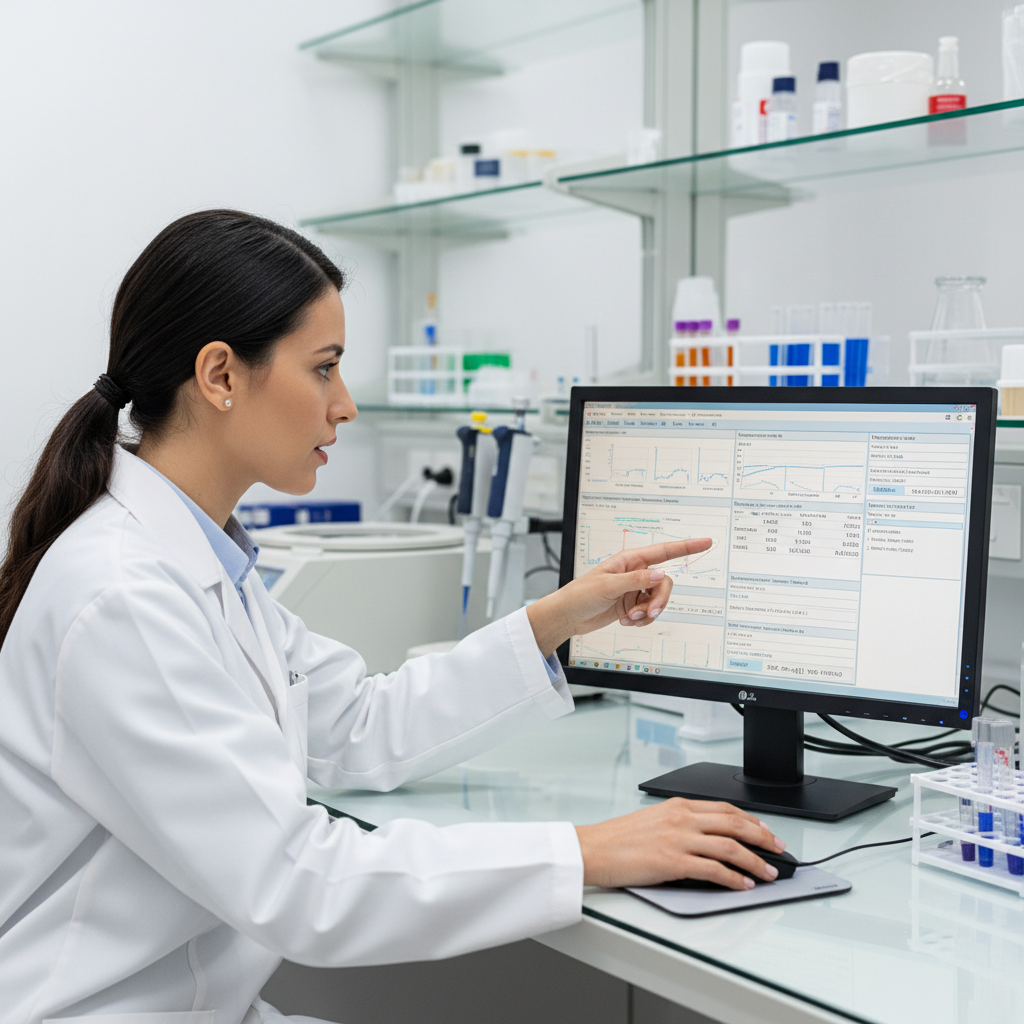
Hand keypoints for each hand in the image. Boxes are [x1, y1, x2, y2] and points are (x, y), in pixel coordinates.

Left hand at [525, 538, 711, 656]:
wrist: (568, 616)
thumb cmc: (581, 594)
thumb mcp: (609, 586)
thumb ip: (636, 580)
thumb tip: (660, 575)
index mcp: (629, 560)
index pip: (664, 551)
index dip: (687, 546)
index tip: (706, 542)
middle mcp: (635, 573)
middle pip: (664, 583)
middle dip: (659, 600)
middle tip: (648, 613)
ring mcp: (634, 590)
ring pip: (658, 600)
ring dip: (648, 613)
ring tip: (631, 618)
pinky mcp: (632, 606)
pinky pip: (649, 613)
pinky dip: (641, 620)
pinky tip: (626, 622)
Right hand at [575, 798, 786, 889]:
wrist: (593, 849)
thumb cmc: (616, 839)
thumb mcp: (651, 820)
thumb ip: (678, 825)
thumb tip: (705, 841)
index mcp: (676, 805)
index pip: (723, 808)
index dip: (750, 819)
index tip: (763, 830)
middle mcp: (681, 818)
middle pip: (734, 823)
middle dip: (761, 836)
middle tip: (777, 848)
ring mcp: (678, 839)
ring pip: (730, 846)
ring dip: (754, 860)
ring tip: (768, 872)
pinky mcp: (673, 862)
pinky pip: (713, 869)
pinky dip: (733, 878)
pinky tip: (743, 884)